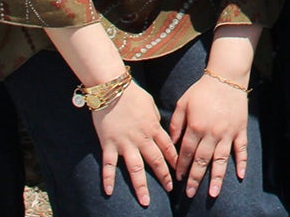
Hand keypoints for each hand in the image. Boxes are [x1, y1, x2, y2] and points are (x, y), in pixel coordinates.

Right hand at [91, 79, 176, 203]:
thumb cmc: (132, 93)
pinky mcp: (109, 144)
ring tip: (146, 201)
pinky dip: (108, 179)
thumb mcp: (150, 104)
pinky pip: (109, 165)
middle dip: (164, 177)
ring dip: (141, 186)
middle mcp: (142, 138)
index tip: (181, 172)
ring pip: (136, 168)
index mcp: (153, 128)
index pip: (168, 148)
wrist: (112, 88)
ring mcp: (125, 143)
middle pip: (156, 161)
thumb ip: (156, 118)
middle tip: (170, 190)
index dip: (175, 162)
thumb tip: (159, 127)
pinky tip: (109, 191)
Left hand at [170, 72, 249, 198]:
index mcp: (196, 126)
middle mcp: (212, 133)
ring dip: (217, 178)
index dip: (182, 166)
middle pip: (202, 160)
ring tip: (213, 193)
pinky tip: (239, 176)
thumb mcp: (182, 103)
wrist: (226, 77)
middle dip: (195, 178)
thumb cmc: (202, 90)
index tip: (178, 178)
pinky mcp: (240, 130)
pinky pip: (241, 149)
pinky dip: (241, 163)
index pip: (187, 152)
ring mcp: (227, 133)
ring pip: (221, 160)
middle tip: (190, 193)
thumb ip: (175, 123)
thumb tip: (171, 142)